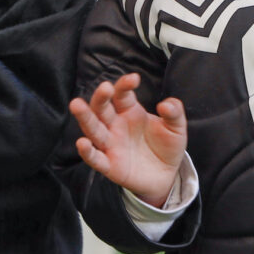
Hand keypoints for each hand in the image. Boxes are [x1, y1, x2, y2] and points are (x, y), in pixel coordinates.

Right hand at [69, 73, 186, 206]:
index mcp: (130, 111)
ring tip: (77, 104)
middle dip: (101, 97)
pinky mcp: (109, 165)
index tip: (134, 78)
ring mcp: (111, 144)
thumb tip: (166, 104)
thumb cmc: (167, 146)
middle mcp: (116, 125)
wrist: (166, 175)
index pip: (122, 94)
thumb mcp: (176, 128)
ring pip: (93, 129)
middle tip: (104, 87)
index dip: (125, 85)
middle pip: (102, 108)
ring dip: (85, 117)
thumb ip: (174, 113)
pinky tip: (82, 143)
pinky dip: (88, 152)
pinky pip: (95, 158)